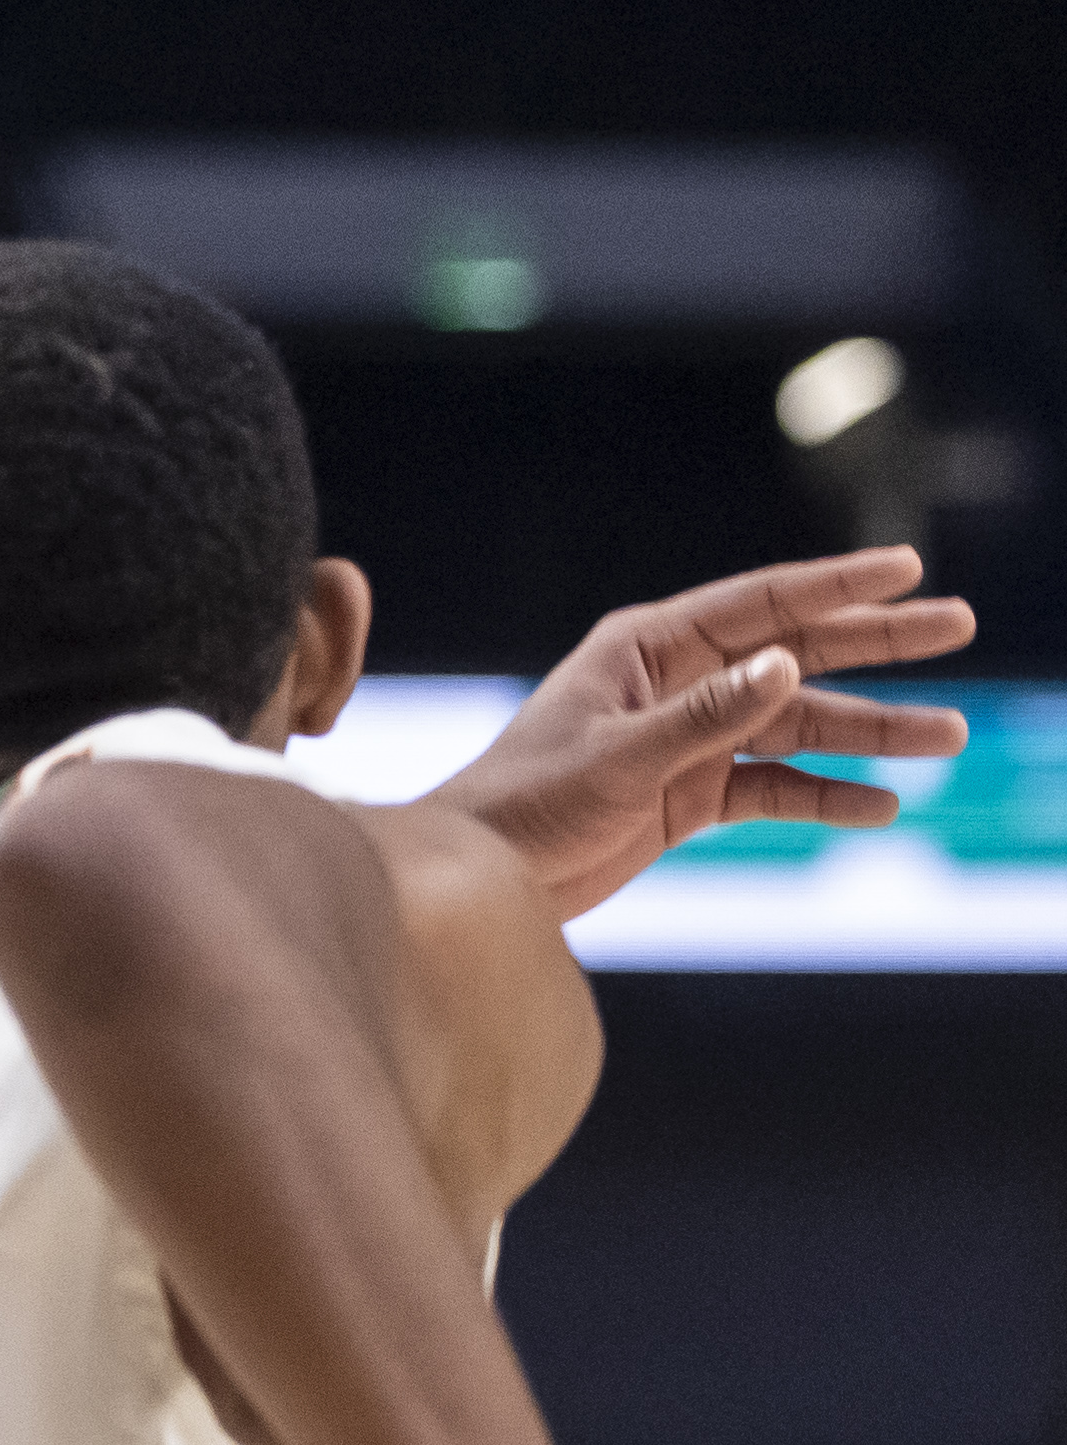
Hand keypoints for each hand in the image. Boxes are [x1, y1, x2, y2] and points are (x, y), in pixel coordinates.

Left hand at [432, 548, 971, 922]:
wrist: (485, 877)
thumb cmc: (526, 804)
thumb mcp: (617, 760)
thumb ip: (703, 718)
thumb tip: (784, 665)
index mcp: (648, 648)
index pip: (760, 603)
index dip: (837, 584)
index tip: (909, 567)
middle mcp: (677, 682)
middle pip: (796, 652)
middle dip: (877, 641)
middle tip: (959, 623)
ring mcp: (689, 738)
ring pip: (797, 725)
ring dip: (870, 730)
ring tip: (950, 735)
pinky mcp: (691, 794)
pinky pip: (775, 787)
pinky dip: (826, 795)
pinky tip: (882, 805)